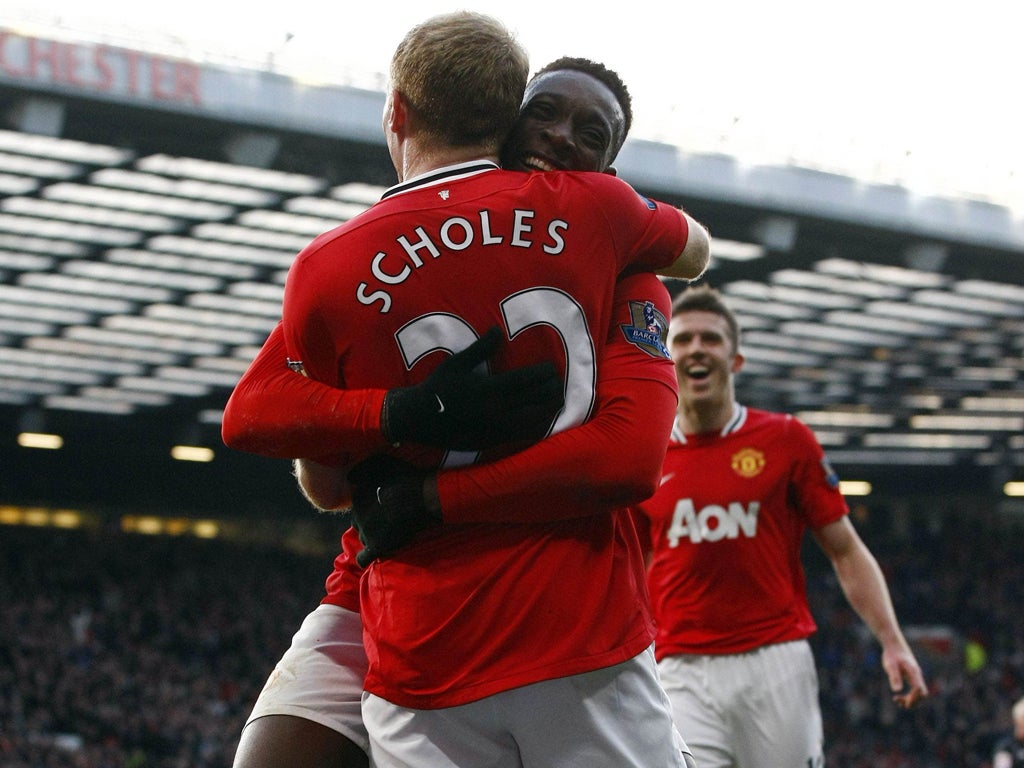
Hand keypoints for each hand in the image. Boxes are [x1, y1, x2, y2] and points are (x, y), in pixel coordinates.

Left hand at [347, 455, 440, 566]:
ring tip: (391, 536)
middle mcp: (357, 514)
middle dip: (370, 524)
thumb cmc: (405, 476)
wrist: (420, 496)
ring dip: (373, 538)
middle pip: (359, 523)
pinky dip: (367, 558)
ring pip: (363, 539)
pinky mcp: (377, 546)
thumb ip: (363, 469)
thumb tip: (349, 479)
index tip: (384, 508)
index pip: (359, 506)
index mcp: (358, 496)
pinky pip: (363, 559)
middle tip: (388, 522)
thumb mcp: (381, 462)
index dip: (372, 508)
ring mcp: (366, 531)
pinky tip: (378, 554)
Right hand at [381, 327, 562, 449]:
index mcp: (489, 388)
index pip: (526, 379)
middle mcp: (496, 409)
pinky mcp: (493, 441)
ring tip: (559, 400)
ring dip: (549, 409)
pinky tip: (545, 421)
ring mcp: (496, 428)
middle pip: (534, 398)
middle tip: (559, 383)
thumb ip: (481, 348)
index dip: (543, 374)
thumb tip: (497, 330)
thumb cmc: (438, 387)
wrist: (420, 418)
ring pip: (532, 419)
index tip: (551, 369)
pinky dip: (537, 427)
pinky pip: (521, 435)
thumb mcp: (457, 363)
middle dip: (550, 390)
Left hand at [883, 645, 928, 708]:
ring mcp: (915, 677)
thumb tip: (897, 691)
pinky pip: (914, 691)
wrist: (894, 645)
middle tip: (898, 701)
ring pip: (918, 694)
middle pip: (922, 694)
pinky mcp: (911, 678)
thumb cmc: (892, 654)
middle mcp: (917, 676)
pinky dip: (908, 696)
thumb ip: (894, 677)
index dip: (913, 697)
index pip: (919, 689)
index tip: (902, 700)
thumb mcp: (890, 665)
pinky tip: (897, 697)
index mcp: (914, 673)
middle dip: (912, 701)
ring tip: (897, 700)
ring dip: (910, 700)